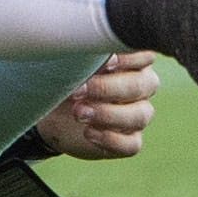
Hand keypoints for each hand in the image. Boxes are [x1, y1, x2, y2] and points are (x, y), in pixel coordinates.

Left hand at [35, 52, 158, 160]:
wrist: (52, 111)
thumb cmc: (65, 76)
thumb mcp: (71, 62)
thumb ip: (85, 56)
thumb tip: (90, 52)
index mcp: (132, 60)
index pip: (145, 55)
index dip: (129, 58)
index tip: (106, 61)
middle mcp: (141, 86)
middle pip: (142, 85)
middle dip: (109, 88)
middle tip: (79, 90)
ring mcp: (137, 114)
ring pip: (139, 115)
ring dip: (108, 114)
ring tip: (79, 113)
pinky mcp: (130, 140)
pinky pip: (132, 144)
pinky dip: (111, 139)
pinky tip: (88, 133)